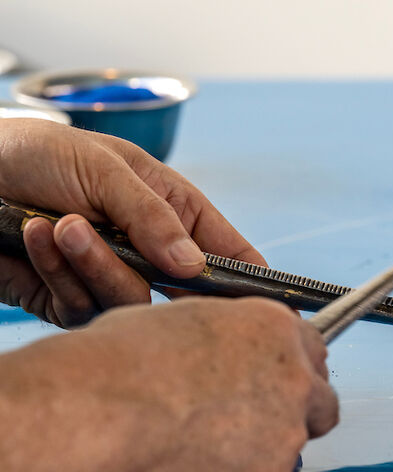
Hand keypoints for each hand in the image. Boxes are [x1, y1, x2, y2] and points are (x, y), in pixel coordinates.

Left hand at [0, 119, 265, 327]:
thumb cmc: (35, 154)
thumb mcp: (105, 168)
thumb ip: (152, 218)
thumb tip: (194, 265)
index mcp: (174, 211)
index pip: (230, 254)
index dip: (252, 282)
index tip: (271, 306)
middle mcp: (149, 252)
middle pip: (184, 294)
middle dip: (156, 276)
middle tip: (125, 248)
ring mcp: (110, 279)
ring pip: (129, 303)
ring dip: (92, 263)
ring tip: (60, 225)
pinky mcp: (68, 301)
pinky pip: (81, 309)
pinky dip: (56, 271)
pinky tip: (32, 236)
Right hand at [0, 297, 337, 471]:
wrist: (103, 410)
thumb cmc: (122, 361)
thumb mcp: (183, 322)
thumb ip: (226, 339)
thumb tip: (221, 350)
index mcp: (275, 328)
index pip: (313, 349)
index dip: (292, 369)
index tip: (276, 382)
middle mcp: (295, 377)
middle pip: (321, 400)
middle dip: (296, 412)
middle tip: (251, 422)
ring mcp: (288, 430)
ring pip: (293, 444)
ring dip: (263, 448)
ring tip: (205, 447)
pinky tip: (193, 471)